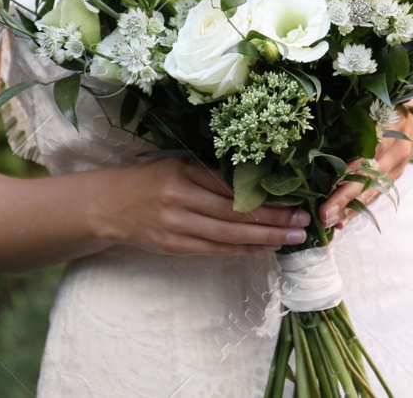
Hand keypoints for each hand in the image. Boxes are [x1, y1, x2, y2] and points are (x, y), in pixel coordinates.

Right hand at [97, 157, 310, 255]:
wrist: (109, 206)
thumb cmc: (149, 178)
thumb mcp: (177, 163)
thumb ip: (211, 172)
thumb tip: (256, 180)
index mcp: (184, 171)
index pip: (233, 186)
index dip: (265, 195)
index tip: (294, 197)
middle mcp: (181, 198)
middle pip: (236, 212)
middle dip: (274, 219)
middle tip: (303, 222)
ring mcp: (177, 226)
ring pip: (229, 236)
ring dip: (265, 238)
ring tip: (292, 237)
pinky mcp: (175, 246)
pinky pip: (216, 250)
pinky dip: (244, 250)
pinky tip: (265, 247)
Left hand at [318, 110, 412, 231]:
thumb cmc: (387, 109)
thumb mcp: (374, 107)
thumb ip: (354, 119)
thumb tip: (319, 134)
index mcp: (389, 133)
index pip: (366, 158)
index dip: (347, 174)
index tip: (328, 187)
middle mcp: (395, 155)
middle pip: (368, 181)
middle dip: (344, 200)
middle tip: (324, 215)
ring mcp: (396, 170)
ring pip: (371, 194)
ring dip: (349, 211)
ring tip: (328, 223)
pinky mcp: (393, 180)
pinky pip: (374, 197)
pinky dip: (358, 210)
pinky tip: (341, 222)